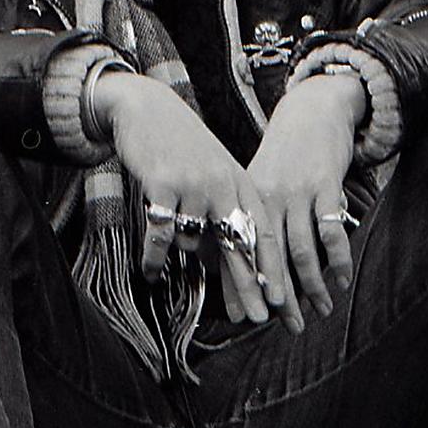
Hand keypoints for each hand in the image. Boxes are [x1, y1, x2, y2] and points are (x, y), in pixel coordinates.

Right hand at [90, 72, 294, 327]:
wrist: (146, 108)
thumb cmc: (180, 147)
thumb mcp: (212, 174)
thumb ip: (221, 213)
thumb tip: (221, 263)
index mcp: (241, 182)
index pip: (263, 233)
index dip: (273, 269)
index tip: (281, 300)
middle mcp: (223, 184)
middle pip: (240, 246)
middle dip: (250, 286)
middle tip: (258, 319)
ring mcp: (195, 184)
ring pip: (194, 241)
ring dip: (181, 253)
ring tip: (165, 254)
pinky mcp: (164, 184)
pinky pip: (163, 234)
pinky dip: (155, 256)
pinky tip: (150, 272)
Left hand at [246, 72, 362, 325]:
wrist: (313, 110)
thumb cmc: (284, 154)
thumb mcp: (259, 181)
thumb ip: (250, 218)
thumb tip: (233, 263)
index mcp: (246, 199)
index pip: (239, 250)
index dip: (240, 285)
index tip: (241, 318)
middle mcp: (267, 197)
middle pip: (270, 257)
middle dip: (279, 297)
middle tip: (287, 326)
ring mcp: (297, 192)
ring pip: (301, 250)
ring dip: (311, 285)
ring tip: (319, 312)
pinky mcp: (325, 185)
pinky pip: (331, 230)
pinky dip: (338, 259)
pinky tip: (342, 280)